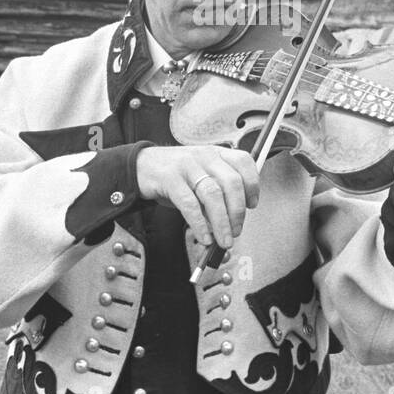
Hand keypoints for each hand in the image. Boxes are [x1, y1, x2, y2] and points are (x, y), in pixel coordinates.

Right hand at [135, 145, 259, 248]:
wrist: (140, 166)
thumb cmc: (175, 175)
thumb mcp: (200, 176)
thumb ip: (217, 195)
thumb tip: (231, 224)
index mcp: (216, 153)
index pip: (244, 162)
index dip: (253, 184)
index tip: (252, 205)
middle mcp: (204, 156)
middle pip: (232, 182)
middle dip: (238, 212)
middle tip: (236, 231)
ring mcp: (187, 165)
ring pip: (213, 194)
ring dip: (222, 222)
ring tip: (223, 240)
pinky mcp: (169, 178)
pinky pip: (189, 204)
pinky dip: (199, 224)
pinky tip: (203, 236)